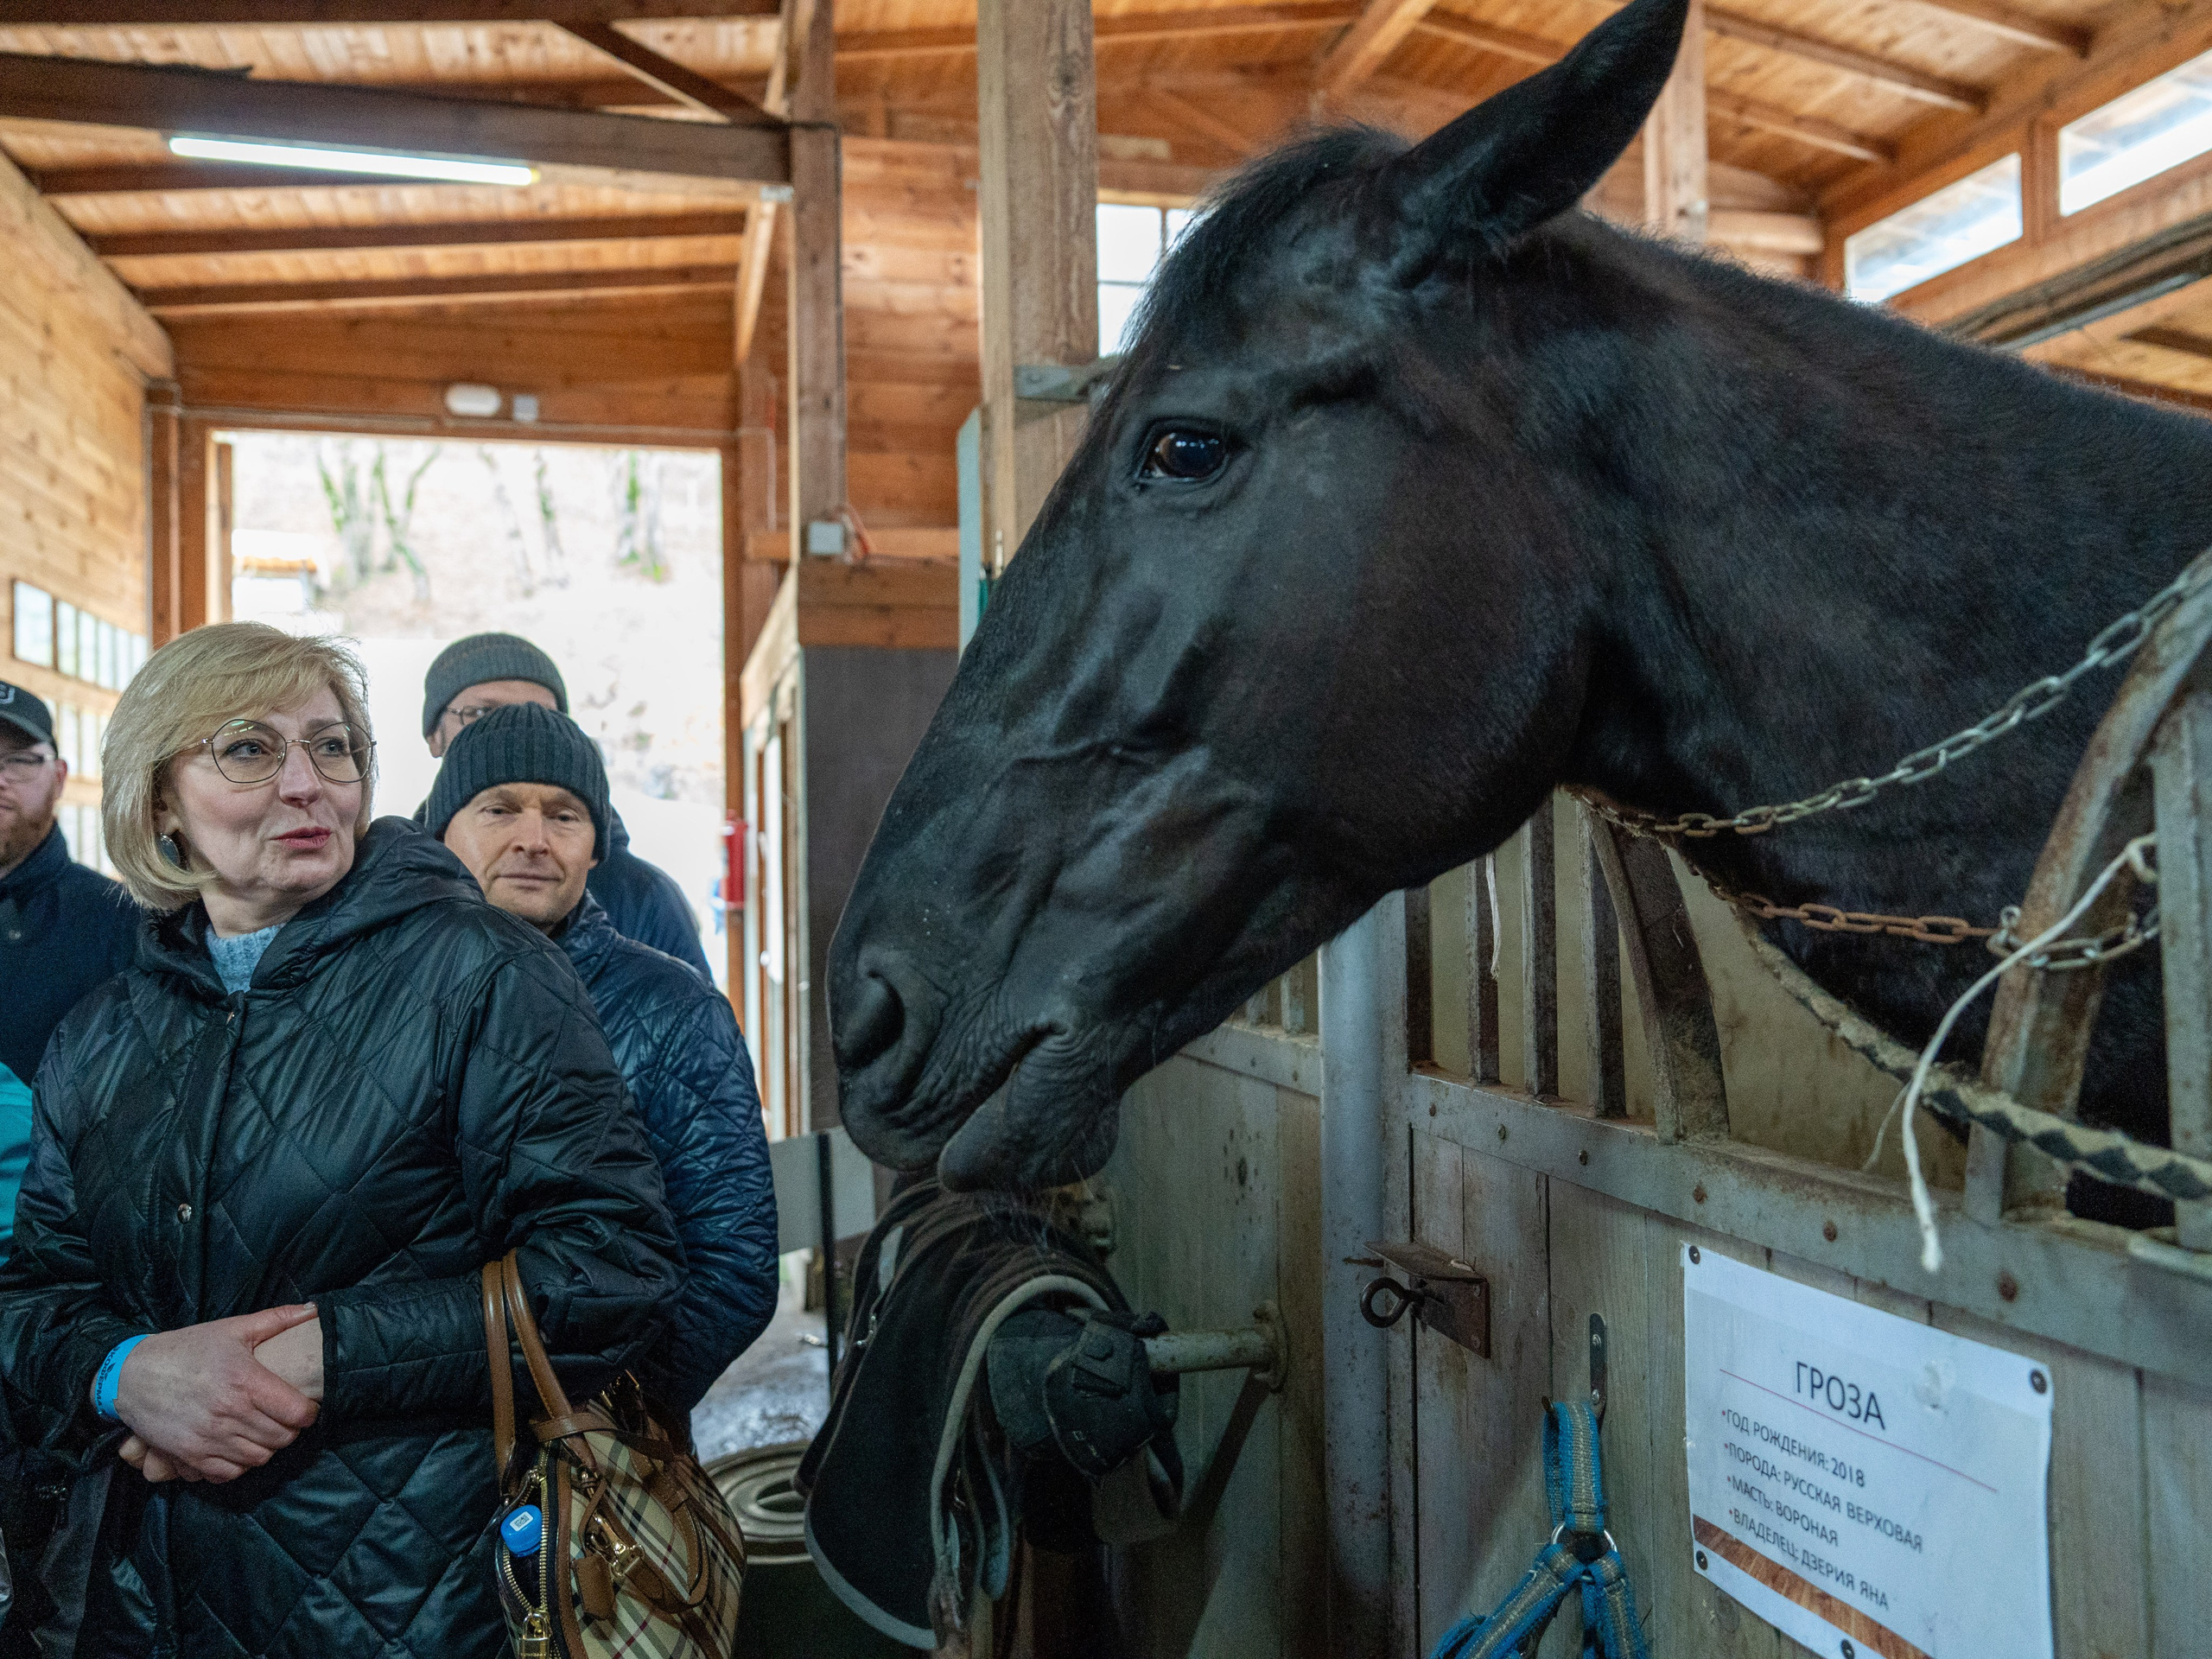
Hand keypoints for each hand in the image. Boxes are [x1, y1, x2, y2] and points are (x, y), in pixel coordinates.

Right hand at [112, 1305, 320, 1481]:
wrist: (132, 1375)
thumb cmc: (186, 1349)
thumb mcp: (231, 1329)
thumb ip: (276, 1320)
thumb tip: (313, 1309)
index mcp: (245, 1381)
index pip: (297, 1413)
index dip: (308, 1412)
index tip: (304, 1407)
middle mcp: (230, 1412)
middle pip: (282, 1438)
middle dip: (289, 1430)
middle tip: (283, 1419)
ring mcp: (209, 1437)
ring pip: (259, 1458)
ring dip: (266, 1447)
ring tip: (261, 1431)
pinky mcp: (189, 1454)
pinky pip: (228, 1473)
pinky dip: (239, 1465)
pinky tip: (238, 1447)